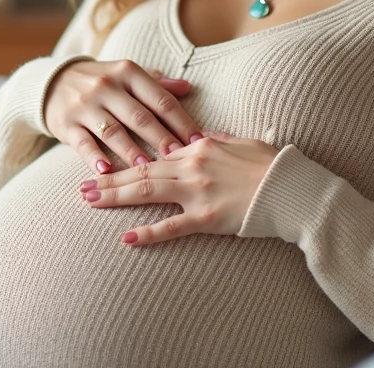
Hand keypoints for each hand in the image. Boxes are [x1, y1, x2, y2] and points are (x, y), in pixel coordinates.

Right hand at [43, 60, 203, 175]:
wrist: (52, 82)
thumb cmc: (102, 82)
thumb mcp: (127, 76)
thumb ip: (157, 84)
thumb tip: (188, 88)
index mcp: (128, 72)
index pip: (160, 99)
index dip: (181, 121)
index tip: (199, 142)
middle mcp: (106, 86)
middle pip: (139, 116)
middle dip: (161, 138)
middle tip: (180, 158)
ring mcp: (85, 105)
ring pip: (112, 131)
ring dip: (131, 151)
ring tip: (147, 168)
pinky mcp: (66, 124)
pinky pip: (82, 143)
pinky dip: (94, 157)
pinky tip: (106, 171)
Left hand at [77, 130, 280, 245]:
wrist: (292, 189)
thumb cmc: (271, 165)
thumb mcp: (241, 142)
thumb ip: (216, 138)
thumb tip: (198, 134)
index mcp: (199, 146)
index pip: (154, 152)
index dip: (127, 157)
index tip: (106, 162)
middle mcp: (192, 166)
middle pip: (141, 172)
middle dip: (110, 178)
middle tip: (81, 187)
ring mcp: (198, 192)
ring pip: (148, 193)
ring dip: (116, 197)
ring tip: (91, 202)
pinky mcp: (208, 218)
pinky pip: (172, 227)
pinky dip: (148, 233)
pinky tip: (127, 238)